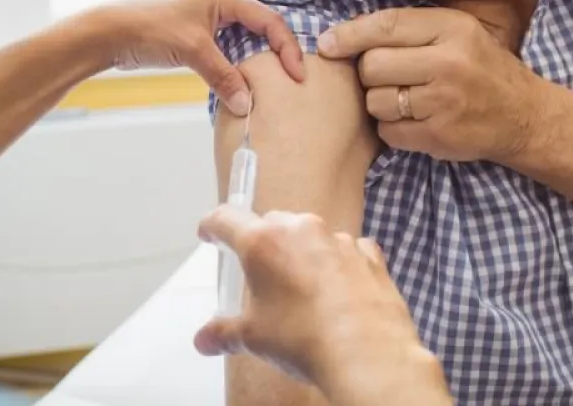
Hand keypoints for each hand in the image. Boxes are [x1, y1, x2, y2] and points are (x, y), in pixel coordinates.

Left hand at [87, 0, 317, 114]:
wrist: (111, 33)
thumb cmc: (149, 30)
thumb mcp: (193, 53)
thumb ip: (224, 77)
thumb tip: (248, 105)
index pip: (270, 20)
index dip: (288, 48)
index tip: (298, 75)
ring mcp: (209, 7)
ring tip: (296, 6)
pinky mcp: (199, 24)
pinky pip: (235, 20)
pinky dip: (251, 25)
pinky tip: (257, 40)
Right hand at [193, 207, 449, 405]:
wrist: (366, 352)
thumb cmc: (304, 338)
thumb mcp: (253, 338)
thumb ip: (225, 333)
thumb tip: (206, 340)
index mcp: (262, 242)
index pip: (227, 219)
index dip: (213, 226)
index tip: (210, 232)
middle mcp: (300, 229)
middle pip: (271, 223)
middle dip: (262, 243)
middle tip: (259, 273)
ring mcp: (337, 238)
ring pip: (310, 235)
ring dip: (302, 253)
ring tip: (302, 290)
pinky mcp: (367, 253)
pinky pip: (346, 249)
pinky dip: (339, 263)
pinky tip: (338, 290)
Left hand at [317, 7, 543, 162]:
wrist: (523, 116)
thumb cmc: (480, 68)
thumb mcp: (456, 33)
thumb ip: (410, 29)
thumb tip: (344, 32)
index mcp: (452, 28)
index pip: (386, 26)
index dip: (349, 35)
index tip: (327, 44)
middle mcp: (448, 62)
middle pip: (372, 65)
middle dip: (370, 73)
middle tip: (390, 77)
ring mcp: (443, 102)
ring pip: (375, 101)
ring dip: (380, 103)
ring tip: (406, 100)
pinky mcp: (439, 136)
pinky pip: (388, 131)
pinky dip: (392, 129)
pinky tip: (414, 121)